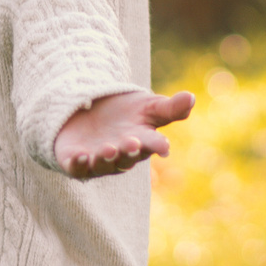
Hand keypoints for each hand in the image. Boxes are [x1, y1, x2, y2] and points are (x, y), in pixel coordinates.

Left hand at [54, 89, 193, 179]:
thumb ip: (170, 108)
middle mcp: (121, 155)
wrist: (88, 111)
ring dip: (106, 159)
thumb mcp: (148, 106)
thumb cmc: (125, 113)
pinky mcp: (74, 162)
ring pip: (103, 165)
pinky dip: (78, 164)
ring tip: (109, 149)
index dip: (158, 145)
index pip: (152, 145)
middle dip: (129, 152)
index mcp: (142, 142)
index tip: (163, 146)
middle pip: (127, 158)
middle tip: (132, 142)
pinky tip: (80, 156)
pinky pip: (76, 168)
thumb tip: (191, 97)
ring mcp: (97, 161)